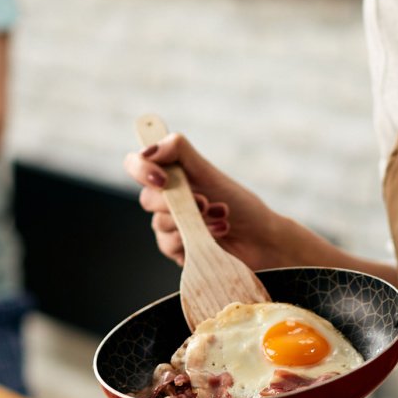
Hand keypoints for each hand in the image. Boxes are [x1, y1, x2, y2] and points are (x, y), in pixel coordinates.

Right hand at [122, 133, 285, 270]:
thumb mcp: (209, 172)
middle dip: (177, 203)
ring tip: (220, 218)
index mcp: (171, 175)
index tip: (163, 179)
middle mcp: (166, 200)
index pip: (136, 165)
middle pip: (147, 199)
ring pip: (159, 224)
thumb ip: (180, 151)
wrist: (262, 239)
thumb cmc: (239, 204)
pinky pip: (169, 245)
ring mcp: (170, 227)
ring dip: (193, 221)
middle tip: (205, 202)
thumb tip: (152, 147)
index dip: (141, 169)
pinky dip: (194, 239)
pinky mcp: (177, 250)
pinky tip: (217, 235)